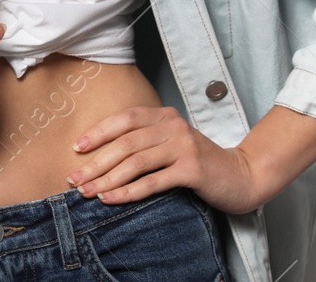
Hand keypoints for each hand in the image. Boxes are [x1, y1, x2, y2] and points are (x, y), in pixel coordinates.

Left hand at [65, 105, 268, 215]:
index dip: (98, 132)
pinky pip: (152, 182)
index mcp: (165, 115)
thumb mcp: (171, 143)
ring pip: (135, 162)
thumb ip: (145, 142)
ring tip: (87, 192)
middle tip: (74, 178)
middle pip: (125, 143)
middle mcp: (173, 126)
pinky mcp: (192, 169)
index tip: (76, 148)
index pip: (125, 118)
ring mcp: (184, 146)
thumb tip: (101, 156)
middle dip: (96, 162)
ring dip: (107, 179)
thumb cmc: (198, 162)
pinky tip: (111, 200)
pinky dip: (128, 192)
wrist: (241, 176)